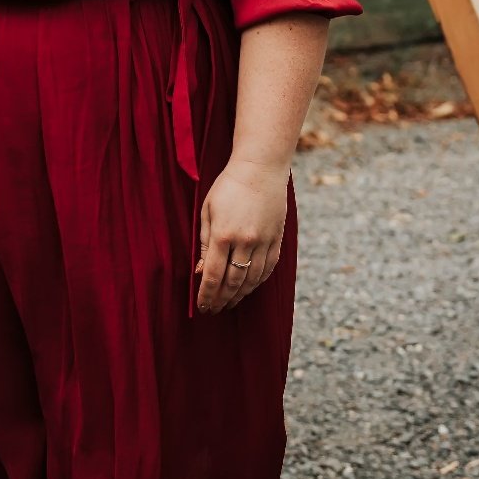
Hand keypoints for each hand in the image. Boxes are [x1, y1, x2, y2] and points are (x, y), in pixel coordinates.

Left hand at [196, 157, 288, 314]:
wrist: (260, 168)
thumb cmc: (228, 186)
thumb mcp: (207, 211)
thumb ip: (204, 243)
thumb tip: (201, 271)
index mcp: (223, 234)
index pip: (213, 276)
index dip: (207, 296)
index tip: (202, 307)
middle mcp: (245, 241)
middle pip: (233, 282)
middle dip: (222, 300)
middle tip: (214, 310)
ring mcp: (264, 241)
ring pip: (252, 279)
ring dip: (239, 295)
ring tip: (230, 303)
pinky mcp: (277, 239)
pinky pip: (268, 268)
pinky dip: (257, 282)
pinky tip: (248, 288)